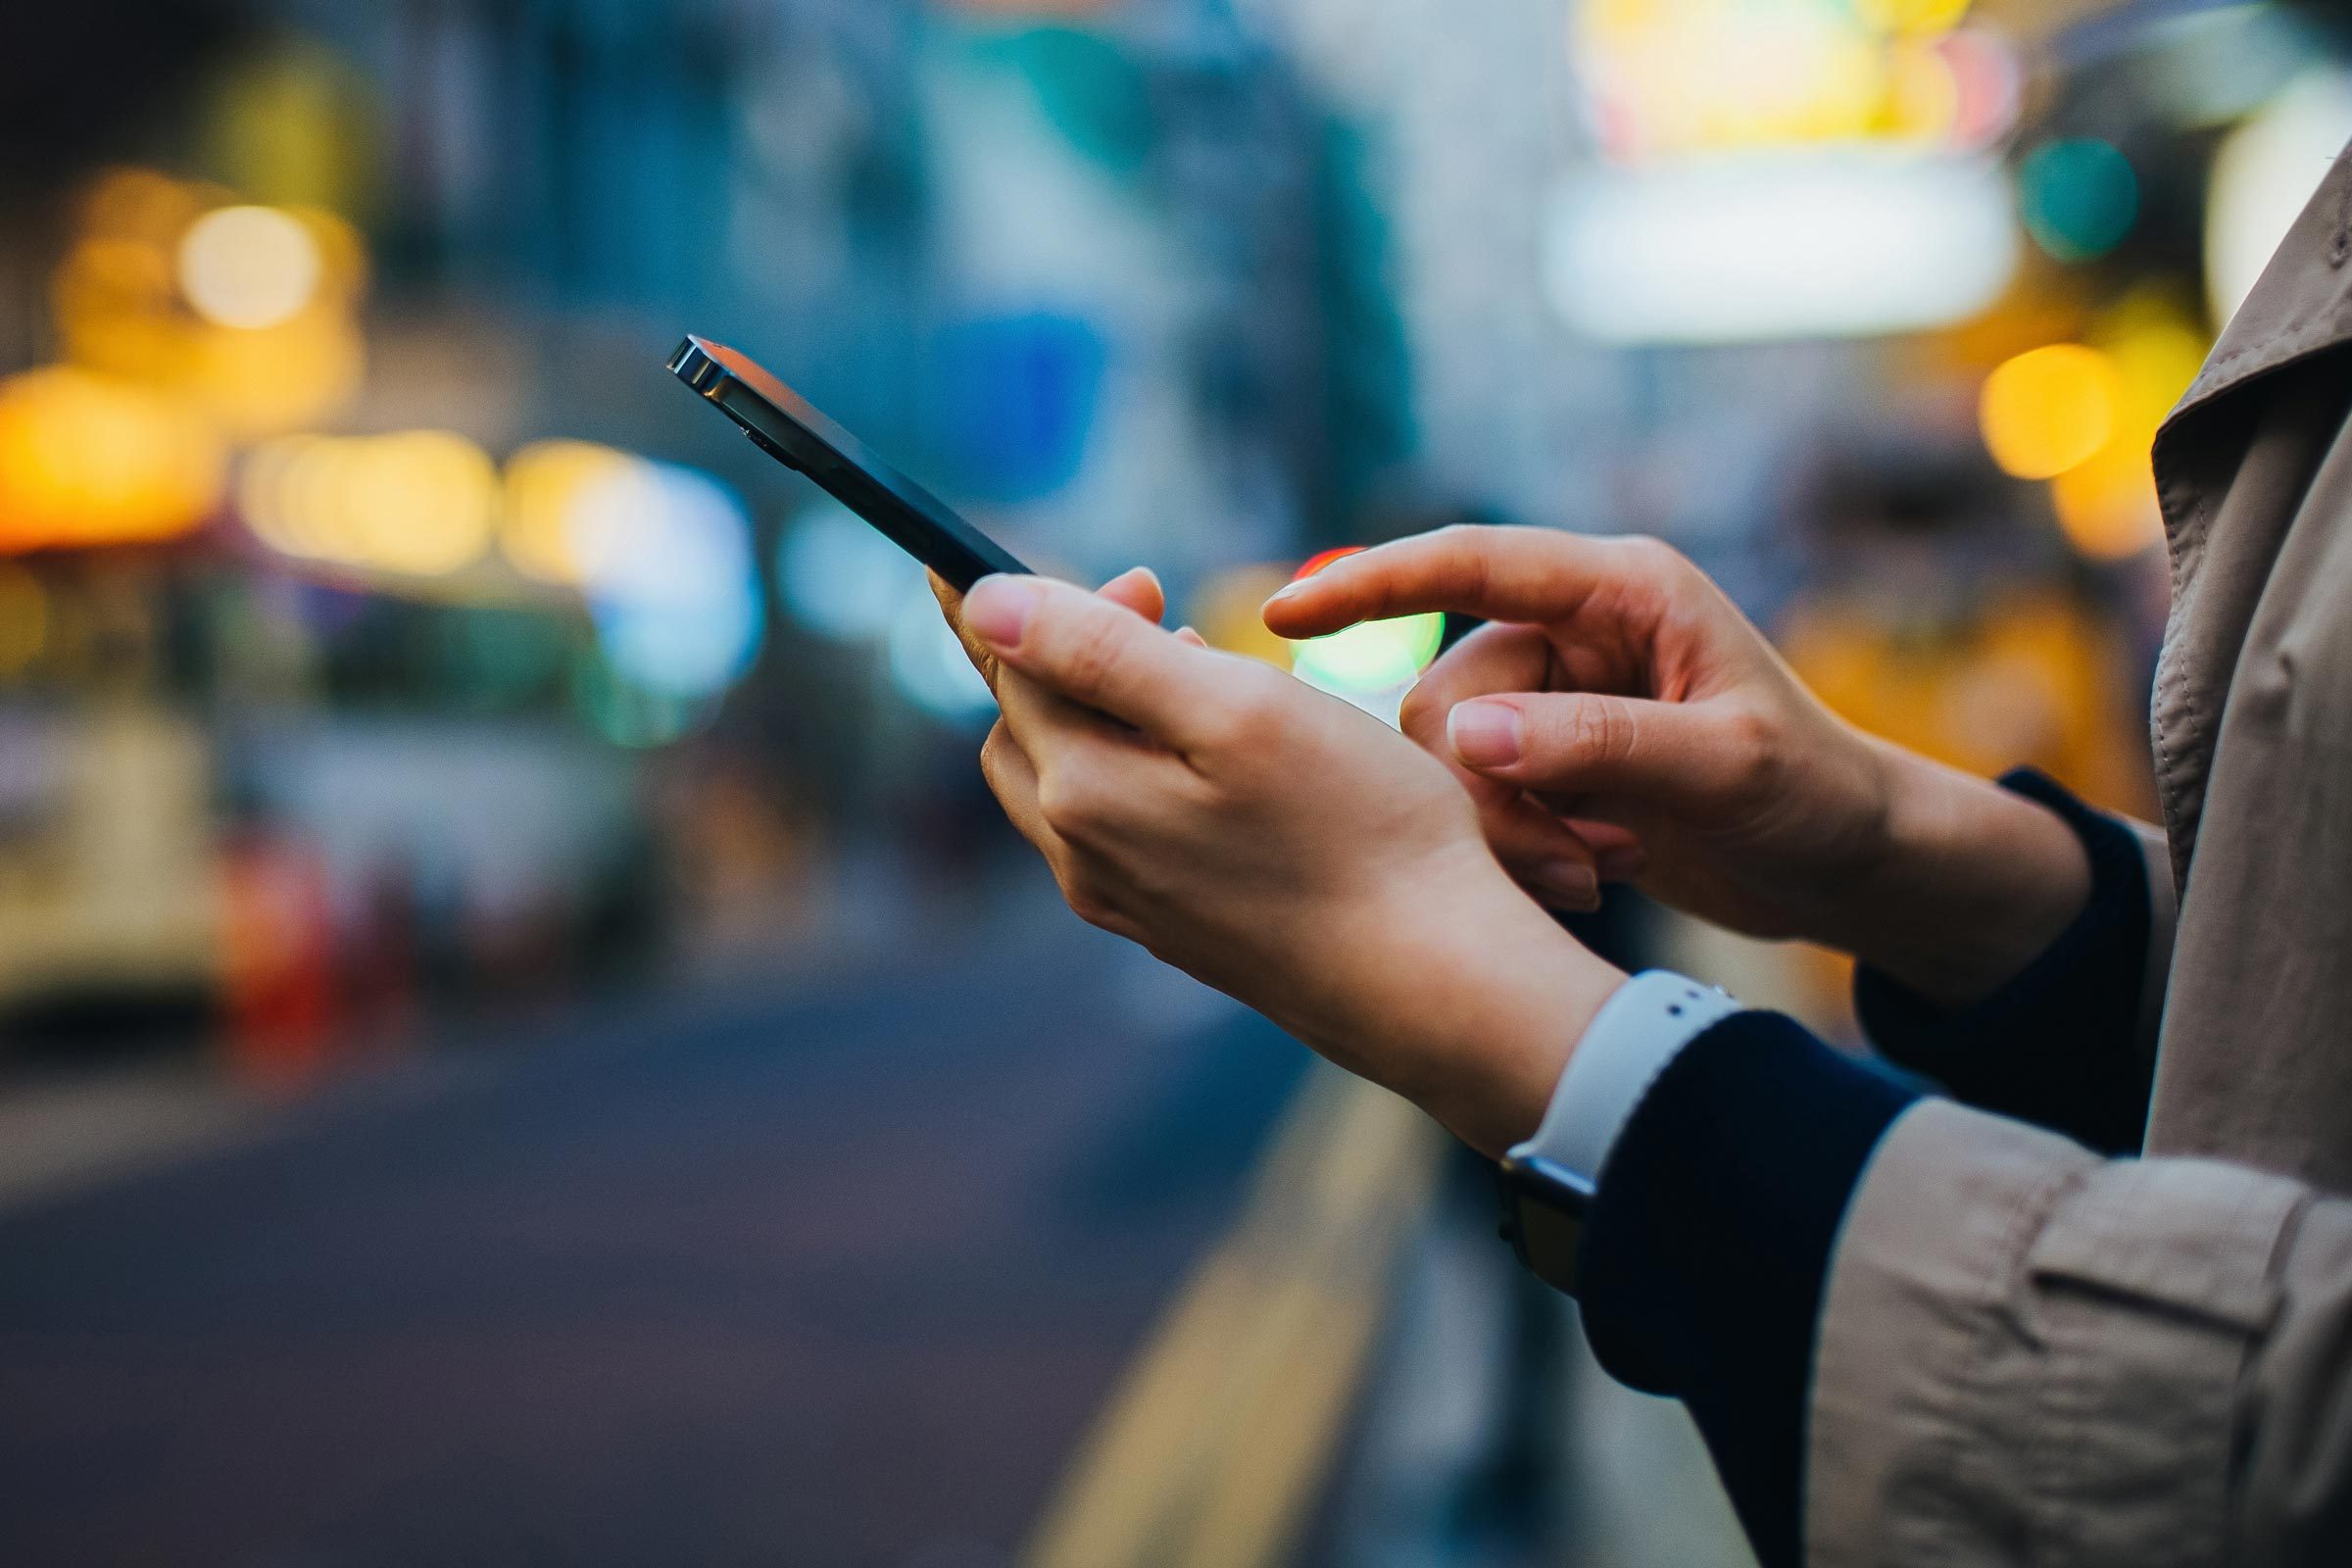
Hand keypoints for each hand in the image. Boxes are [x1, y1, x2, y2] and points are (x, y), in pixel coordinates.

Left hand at [934, 568, 1624, 1155]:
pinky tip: (1210, 755)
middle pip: (1025, 727)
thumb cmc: (1357, 831)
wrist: (1432, 983)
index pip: (1008, 669)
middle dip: (1062, 652)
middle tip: (1153, 598)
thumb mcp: (1235, 708)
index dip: (1018, 597)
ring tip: (1188, 663)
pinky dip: (1133, 768)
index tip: (989, 546)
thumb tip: (984, 603)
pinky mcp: (1173, 926)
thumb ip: (1100, 651)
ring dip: (1099, 711)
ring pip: (1066, 782)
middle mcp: (1083, 856)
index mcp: (1085, 793)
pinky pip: (1114, 830)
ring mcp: (1126, 901)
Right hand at [1265, 526, 2090, 1004]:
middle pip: (1445, 693)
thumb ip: (1596, 746)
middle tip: (1576, 858)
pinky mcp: (1549, 760)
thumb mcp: (1724, 769)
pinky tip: (1592, 872)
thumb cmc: (1815, 797)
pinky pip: (1475, 800)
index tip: (1288, 612)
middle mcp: (1575, 630)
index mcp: (1621, 589)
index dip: (1372, 580)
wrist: (1850, 867)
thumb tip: (1460, 739)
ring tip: (1597, 868)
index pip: (1469, 562)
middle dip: (1488, 788)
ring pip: (1449, 759)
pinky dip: (1519, 847)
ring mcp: (1557, 698)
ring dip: (1508, 828)